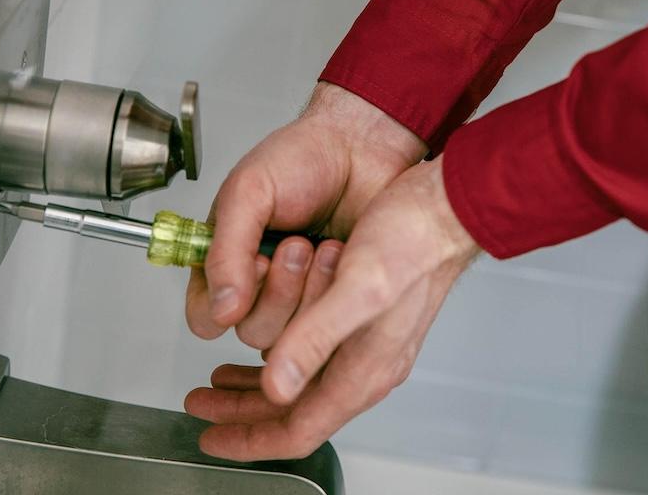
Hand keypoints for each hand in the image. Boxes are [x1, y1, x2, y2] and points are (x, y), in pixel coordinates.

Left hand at [184, 156, 481, 459]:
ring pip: (301, 383)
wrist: (447, 209)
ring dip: (256, 382)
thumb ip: (318, 338)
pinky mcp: (363, 322)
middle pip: (294, 411)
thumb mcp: (362, 287)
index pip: (299, 429)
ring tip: (220, 378)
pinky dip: (279, 353)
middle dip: (242, 411)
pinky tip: (263, 341)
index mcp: (365, 367)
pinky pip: (311, 355)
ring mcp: (366, 345)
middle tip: (201, 403)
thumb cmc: (414, 241)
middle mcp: (366, 365)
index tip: (211, 436)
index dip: (249, 438)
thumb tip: (278, 386)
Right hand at [186, 81, 425, 348]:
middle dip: (277, 290)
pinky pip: (330, 329)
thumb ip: (226, 250)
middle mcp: (262, 286)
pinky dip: (335, 296)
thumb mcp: (249, 192)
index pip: (206, 316)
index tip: (254, 262)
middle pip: (251, 332)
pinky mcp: (339, 304)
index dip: (225, 302)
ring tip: (322, 248)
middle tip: (296, 245)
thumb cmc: (305, 159)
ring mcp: (302, 298)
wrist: (363, 148)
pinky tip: (341, 259)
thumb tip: (220, 309)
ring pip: (291, 338)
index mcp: (227, 261)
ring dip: (308, 292)